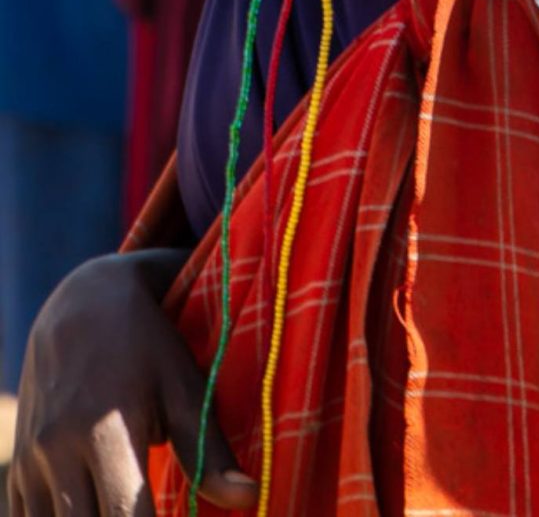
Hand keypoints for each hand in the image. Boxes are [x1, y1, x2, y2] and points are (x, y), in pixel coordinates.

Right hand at [8, 250, 256, 514]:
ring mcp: (29, 463)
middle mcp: (55, 452)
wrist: (83, 306)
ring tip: (126, 512)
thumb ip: (209, 451)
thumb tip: (250, 497)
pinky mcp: (17, 469)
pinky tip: (92, 512)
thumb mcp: (184, 388)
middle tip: (156, 516)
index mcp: (104, 434)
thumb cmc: (147, 346)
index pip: (126, 516)